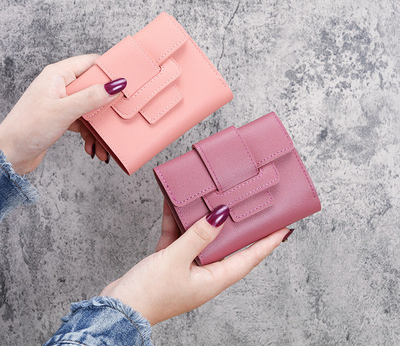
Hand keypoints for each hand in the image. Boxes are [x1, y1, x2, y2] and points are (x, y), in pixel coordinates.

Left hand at [0, 55, 126, 173]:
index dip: (109, 71)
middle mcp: (61, 86)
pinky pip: (85, 122)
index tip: (126, 81)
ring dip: (99, 127)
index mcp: (58, 75)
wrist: (9, 154)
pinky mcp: (63, 118)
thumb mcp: (64, 111)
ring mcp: (62, 103)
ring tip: (103, 143)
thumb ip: (91, 97)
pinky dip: (91, 135)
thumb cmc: (28, 128)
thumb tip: (115, 85)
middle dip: (107, 106)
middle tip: (119, 114)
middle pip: (94, 88)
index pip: (90, 63)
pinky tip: (92, 147)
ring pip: (91, 108)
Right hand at [100, 200, 290, 324]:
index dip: (267, 243)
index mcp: (213, 279)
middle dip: (235, 225)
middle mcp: (204, 274)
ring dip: (201, 219)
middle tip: (246, 204)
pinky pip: (178, 237)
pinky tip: (174, 205)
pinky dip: (176, 222)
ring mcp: (186, 268)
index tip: (283, 228)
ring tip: (208, 197)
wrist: (117, 311)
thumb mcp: (175, 260)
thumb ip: (198, 236)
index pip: (248, 258)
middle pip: (226, 245)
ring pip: (200, 238)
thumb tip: (221, 216)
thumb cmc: (148, 294)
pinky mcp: (170, 262)